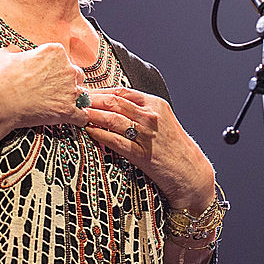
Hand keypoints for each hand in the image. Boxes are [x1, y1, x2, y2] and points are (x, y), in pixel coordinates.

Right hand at [0, 43, 89, 136]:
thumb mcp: (3, 55)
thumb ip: (15, 52)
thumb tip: (14, 53)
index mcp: (54, 52)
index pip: (62, 58)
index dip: (53, 68)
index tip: (45, 75)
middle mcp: (66, 69)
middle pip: (75, 74)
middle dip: (65, 83)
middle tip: (49, 90)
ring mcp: (69, 90)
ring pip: (80, 94)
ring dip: (72, 99)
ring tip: (56, 105)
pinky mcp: (67, 111)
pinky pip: (82, 115)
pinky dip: (78, 118)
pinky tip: (71, 119)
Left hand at [85, 87, 215, 211]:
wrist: (191, 173)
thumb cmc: (174, 147)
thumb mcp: (160, 121)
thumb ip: (139, 110)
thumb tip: (112, 103)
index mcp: (155, 104)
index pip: (121, 91)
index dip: (99, 90)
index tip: (84, 92)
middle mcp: (151, 116)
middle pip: (114, 102)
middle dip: (90, 100)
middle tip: (72, 100)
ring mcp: (147, 135)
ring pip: (112, 119)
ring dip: (91, 115)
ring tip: (75, 114)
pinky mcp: (143, 154)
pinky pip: (116, 141)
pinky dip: (100, 135)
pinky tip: (89, 132)